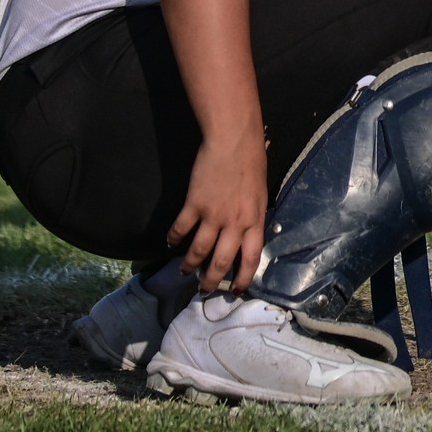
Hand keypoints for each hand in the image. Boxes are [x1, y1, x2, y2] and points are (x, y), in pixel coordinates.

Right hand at [171, 124, 268, 293]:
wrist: (234, 141)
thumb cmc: (252, 162)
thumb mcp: (261, 194)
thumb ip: (253, 215)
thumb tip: (247, 232)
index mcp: (255, 221)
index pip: (251, 258)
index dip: (243, 278)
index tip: (236, 290)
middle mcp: (234, 224)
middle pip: (222, 262)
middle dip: (212, 280)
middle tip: (204, 290)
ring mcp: (213, 215)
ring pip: (199, 251)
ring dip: (190, 264)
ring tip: (185, 271)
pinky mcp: (194, 205)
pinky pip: (181, 229)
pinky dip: (174, 238)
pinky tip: (170, 242)